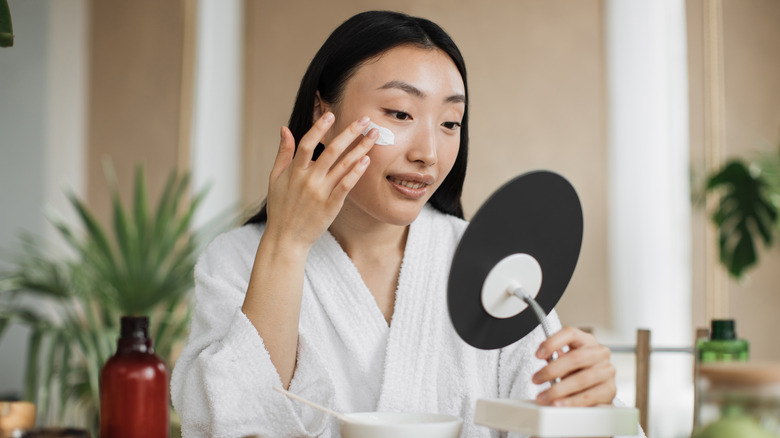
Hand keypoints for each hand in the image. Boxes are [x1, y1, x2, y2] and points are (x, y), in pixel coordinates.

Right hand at [264, 112, 376, 250]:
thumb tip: (285, 129)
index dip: (319, 128)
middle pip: (331, 151)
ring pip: (343, 166)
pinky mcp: (331, 206)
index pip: (307, 144)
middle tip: (365, 120)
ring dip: (360, 148)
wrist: (286, 239)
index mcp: (294, 172)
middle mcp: (308, 180)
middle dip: (350, 133)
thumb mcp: (275, 179)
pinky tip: (367, 160)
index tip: (331, 114)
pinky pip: (346, 186)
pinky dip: (356, 172)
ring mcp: (321, 193)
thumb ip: (283, 153)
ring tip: (373, 136)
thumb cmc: (280, 208)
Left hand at [531, 326, 616, 406]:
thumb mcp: (564, 360)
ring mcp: (607, 371)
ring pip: (581, 379)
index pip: (570, 334)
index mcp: (586, 340)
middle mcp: (600, 353)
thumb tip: (542, 363)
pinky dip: (571, 402)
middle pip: (575, 358)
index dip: (552, 342)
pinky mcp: (610, 390)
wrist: (595, 388)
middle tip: (536, 379)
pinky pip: (588, 397)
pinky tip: (559, 404)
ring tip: (544, 396)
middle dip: (552, 370)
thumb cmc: (576, 371)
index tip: (538, 355)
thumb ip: (554, 358)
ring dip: (558, 390)